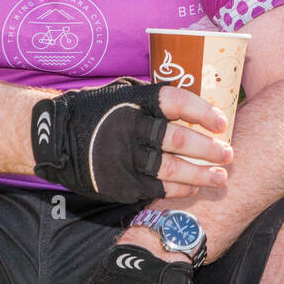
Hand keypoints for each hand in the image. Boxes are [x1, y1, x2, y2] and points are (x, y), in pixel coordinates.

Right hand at [32, 78, 232, 202]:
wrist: (54, 137)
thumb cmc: (97, 112)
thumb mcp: (122, 94)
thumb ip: (154, 100)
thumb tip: (197, 106)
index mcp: (135, 100)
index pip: (177, 102)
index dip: (203, 112)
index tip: (222, 122)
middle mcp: (131, 128)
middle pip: (179, 139)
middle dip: (209, 149)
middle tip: (229, 154)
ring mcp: (125, 157)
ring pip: (172, 168)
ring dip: (201, 174)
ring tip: (221, 176)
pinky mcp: (120, 182)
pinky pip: (157, 188)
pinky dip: (179, 189)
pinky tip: (193, 188)